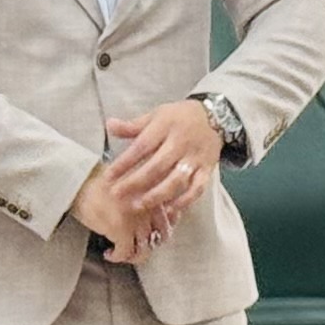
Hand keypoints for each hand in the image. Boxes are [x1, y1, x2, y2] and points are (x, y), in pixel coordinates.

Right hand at [67, 163, 156, 260]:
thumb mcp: (132, 185)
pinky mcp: (121, 228)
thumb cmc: (100, 181)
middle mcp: (151, 204)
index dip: (162, 231)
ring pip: (145, 248)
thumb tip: (155, 223)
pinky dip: (118, 257)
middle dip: (150, 245)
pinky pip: (125, 252)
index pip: (173, 218)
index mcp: (156, 191)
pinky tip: (110, 254)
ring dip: (133, 255)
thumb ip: (147, 199)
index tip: (152, 235)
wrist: (78, 179)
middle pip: (162, 236)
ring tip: (123, 254)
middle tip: (138, 247)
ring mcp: (137, 217)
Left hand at [104, 103, 225, 235]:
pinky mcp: (207, 170)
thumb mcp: (156, 115)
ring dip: (157, 194)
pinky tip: (170, 210)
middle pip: (157, 166)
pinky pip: (197, 188)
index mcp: (165, 126)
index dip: (124, 163)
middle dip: (135, 182)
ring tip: (138, 205)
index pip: (141, 146)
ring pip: (176, 180)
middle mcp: (181, 143)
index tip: (108, 177)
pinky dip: (185, 200)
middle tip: (117, 194)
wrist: (216, 117)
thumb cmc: (180, 117)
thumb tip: (110, 126)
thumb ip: (133, 125)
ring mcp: (195, 158)